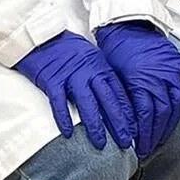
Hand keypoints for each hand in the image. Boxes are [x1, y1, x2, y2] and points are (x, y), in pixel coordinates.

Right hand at [14, 31, 134, 150]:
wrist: (43, 36)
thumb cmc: (68, 49)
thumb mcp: (91, 58)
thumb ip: (101, 75)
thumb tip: (113, 97)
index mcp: (100, 66)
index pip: (118, 91)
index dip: (128, 111)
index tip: (136, 128)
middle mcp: (89, 71)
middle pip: (107, 100)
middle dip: (119, 122)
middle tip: (127, 141)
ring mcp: (71, 76)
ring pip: (87, 103)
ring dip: (95, 125)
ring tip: (102, 143)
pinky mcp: (52, 81)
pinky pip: (59, 102)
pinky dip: (64, 118)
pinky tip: (69, 133)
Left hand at [96, 21, 179, 157]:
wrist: (126, 26)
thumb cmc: (116, 53)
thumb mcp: (113, 79)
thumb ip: (124, 102)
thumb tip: (126, 127)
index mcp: (141, 82)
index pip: (146, 118)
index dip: (145, 136)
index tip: (141, 150)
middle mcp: (159, 77)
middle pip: (163, 113)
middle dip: (157, 134)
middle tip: (151, 147)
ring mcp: (172, 69)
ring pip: (178, 102)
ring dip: (172, 122)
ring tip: (165, 134)